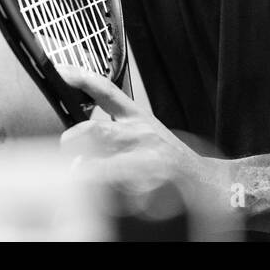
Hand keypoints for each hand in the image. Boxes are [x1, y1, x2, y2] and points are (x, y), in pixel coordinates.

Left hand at [57, 65, 228, 196]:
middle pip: (95, 129)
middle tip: (65, 149)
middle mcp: (140, 134)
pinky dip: (106, 195)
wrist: (207, 183)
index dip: (83, 78)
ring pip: (101, 163)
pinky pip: (118, 190)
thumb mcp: (145, 132)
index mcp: (137, 118)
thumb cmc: (170, 160)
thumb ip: (114, 129)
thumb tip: (78, 133)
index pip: (107, 91)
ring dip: (84, 172)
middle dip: (73, 140)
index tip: (62, 70)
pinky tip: (105, 199)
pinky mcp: (153, 184)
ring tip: (79, 179)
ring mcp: (146, 158)